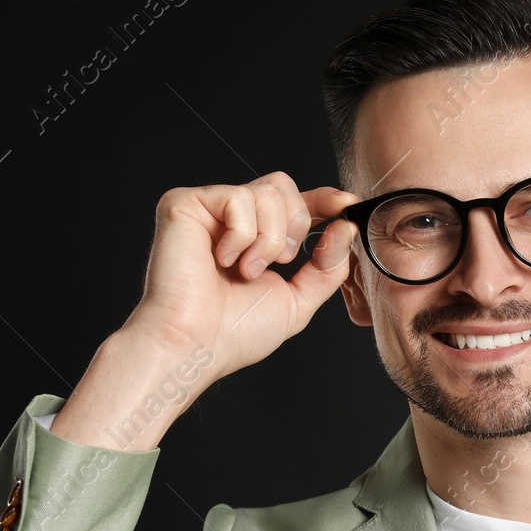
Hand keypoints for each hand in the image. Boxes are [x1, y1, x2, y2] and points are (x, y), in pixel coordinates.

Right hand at [124, 172, 358, 379]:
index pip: (293, 202)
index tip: (347, 204)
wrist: (196, 345)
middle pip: (282, 186)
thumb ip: (327, 266)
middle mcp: (229, 218)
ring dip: (268, 240)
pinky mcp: (184, 204)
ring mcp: (206, 209)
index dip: (323, 199)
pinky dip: (241, 236)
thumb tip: (347, 227)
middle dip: (294, 226)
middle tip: (278, 263)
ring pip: (266, 192)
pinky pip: (238, 199)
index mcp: (254, 238)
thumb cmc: (235, 332)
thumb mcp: (297, 300)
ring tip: (245, 270)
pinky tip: (222, 261)